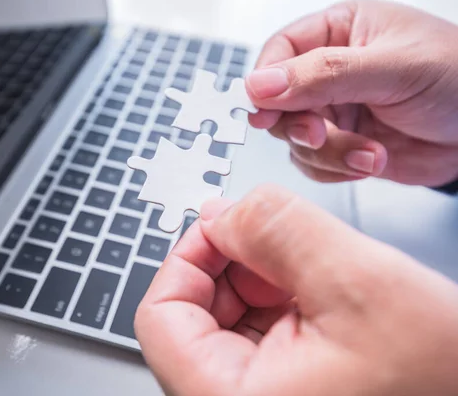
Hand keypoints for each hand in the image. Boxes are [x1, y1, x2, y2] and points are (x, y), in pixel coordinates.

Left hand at [135, 186, 457, 395]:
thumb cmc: (442, 381)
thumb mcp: (356, 281)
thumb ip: (276, 229)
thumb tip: (221, 212)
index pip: (160, 319)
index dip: (187, 256)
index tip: (221, 223)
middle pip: (190, 317)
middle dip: (232, 264)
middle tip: (274, 239)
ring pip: (225, 322)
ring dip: (259, 281)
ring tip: (312, 274)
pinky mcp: (281, 393)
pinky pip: (255, 337)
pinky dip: (277, 301)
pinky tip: (316, 294)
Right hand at [246, 0, 457, 186]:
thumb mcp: (392, 67)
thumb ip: (324, 73)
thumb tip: (261, 83)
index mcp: (339, 32)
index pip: (280, 52)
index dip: (265, 83)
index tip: (265, 109)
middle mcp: (329, 72)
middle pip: (279, 102)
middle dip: (298, 126)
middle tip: (321, 135)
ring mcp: (335, 111)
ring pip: (295, 139)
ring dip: (328, 154)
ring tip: (369, 154)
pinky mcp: (343, 145)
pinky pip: (314, 164)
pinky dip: (337, 170)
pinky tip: (370, 162)